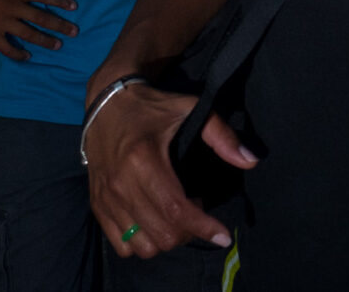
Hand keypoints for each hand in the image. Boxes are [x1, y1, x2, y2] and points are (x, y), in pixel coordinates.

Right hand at [0, 0, 77, 60]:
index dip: (60, 1)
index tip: (74, 6)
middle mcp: (13, 6)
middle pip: (41, 17)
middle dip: (60, 26)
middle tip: (74, 32)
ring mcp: (2, 22)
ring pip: (29, 34)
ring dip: (45, 41)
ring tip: (58, 46)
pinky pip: (7, 48)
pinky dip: (18, 54)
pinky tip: (28, 57)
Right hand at [86, 81, 250, 258]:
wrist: (106, 102)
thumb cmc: (152, 107)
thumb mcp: (189, 109)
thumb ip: (221, 135)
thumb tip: (250, 162)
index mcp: (143, 160)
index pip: (176, 209)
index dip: (203, 227)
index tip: (223, 235)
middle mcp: (121, 184)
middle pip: (162, 234)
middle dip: (188, 232)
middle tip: (197, 210)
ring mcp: (106, 198)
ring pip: (142, 247)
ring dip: (166, 239)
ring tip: (175, 216)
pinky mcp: (97, 205)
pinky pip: (122, 246)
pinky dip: (141, 243)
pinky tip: (152, 221)